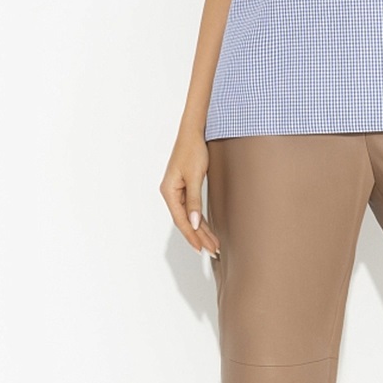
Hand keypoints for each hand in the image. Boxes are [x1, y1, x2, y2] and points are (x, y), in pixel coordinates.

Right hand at [161, 127, 221, 256]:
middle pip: (185, 221)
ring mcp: (178, 191)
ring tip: (213, 244)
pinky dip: (200, 220)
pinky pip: (192, 209)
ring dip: (201, 231)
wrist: (193, 133)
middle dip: (199, 237)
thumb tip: (194, 223)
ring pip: (189, 217)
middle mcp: (171, 193)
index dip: (192, 236)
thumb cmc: (192, 150)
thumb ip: (194, 201)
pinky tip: (207, 229)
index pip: (181, 220)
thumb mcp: (195, 176)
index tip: (202, 248)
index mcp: (169, 191)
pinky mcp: (185, 188)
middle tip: (212, 250)